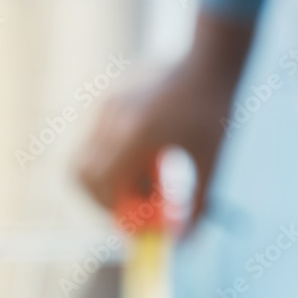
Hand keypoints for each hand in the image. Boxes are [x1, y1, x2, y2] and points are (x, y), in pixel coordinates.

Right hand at [76, 13, 252, 222]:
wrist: (213, 55)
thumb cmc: (215, 109)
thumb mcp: (210, 164)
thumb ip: (195, 207)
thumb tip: (181, 242)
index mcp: (136, 132)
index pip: (103, 186)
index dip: (116, 213)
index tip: (140, 225)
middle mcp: (113, 117)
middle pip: (83, 175)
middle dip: (105, 200)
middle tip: (134, 211)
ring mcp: (107, 104)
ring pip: (90, 158)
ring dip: (114, 178)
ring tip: (154, 175)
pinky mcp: (109, 97)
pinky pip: (100, 140)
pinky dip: (118, 158)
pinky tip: (153, 153)